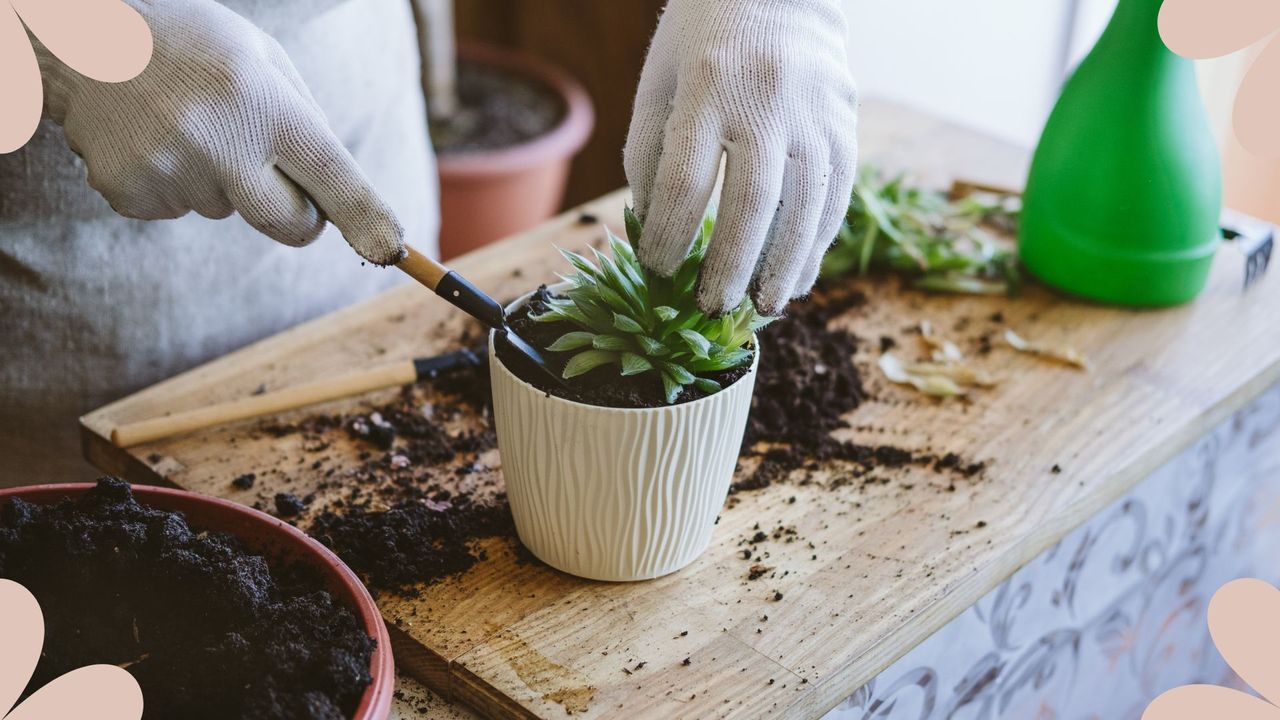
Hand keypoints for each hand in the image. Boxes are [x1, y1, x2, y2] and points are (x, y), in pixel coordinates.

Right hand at [37, 0, 404, 265]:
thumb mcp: (261, 58)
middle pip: (291, 225)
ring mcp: (171, 172)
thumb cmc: (191, 47)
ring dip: (223, 180)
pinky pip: (180, 209)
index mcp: (262, 102)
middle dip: (300, 215)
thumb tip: (344, 197)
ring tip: (187, 125)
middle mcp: (219, 142)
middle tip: (276, 173)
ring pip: (229, 210)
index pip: (332, 176)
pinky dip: (177, 183)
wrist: (79, 39)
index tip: (389, 249)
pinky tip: (154, 138)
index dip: (366, 217)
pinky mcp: (131, 193)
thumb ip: (306, 121)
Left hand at [624, 0, 858, 315]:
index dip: (668, 234)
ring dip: (782, 267)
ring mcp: (813, 113)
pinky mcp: (845, 123)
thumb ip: (649, 152)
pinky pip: (836, 196)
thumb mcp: (659, 80)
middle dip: (729, 264)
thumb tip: (652, 228)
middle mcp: (765, 100)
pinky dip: (818, 244)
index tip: (657, 270)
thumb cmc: (702, 39)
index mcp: (705, 86)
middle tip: (711, 307)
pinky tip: (799, 277)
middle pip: (750, 203)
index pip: (684, 179)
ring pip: (803, 207)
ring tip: (763, 307)